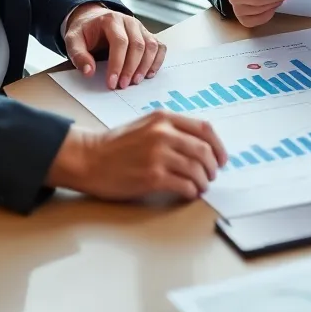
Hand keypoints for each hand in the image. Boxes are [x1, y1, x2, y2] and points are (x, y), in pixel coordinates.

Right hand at [47, 111, 228, 200]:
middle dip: (213, 166)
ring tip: (201, 186)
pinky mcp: (152, 177)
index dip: (218, 145)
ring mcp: (158, 155)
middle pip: (204, 150)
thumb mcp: (146, 125)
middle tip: (211, 175)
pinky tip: (189, 193)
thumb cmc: (116, 145)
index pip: (205, 129)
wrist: (89, 158)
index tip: (221, 158)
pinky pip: (184, 185)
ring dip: (203, 181)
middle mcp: (163, 133)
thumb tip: (200, 146)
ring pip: (196, 169)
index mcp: (164, 118)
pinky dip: (191, 191)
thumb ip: (171, 130)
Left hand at [64, 3, 165, 89]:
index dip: (117, 64)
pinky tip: (149, 74)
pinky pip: (159, 47)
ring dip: (145, 66)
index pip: (120, 42)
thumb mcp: (73, 40)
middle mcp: (129, 21)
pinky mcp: (147, 35)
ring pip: (151, 46)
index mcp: (111, 20)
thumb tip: (89, 72)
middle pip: (137, 45)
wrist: (94, 20)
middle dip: (131, 68)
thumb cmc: (85, 32)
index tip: (112, 83)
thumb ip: (78, 56)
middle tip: (123, 86)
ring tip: (135, 82)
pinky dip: (157, 61)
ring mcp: (141, 28)